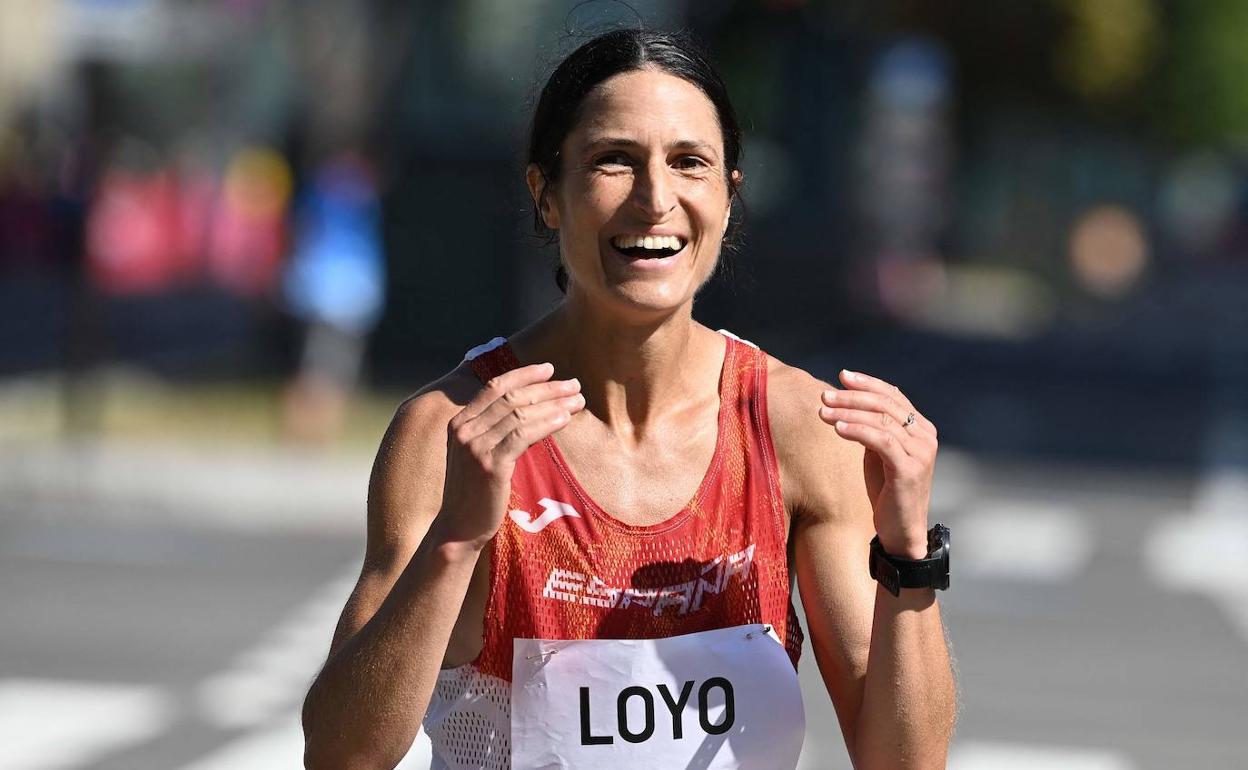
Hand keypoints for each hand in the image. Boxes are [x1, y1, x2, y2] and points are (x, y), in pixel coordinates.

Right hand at [436, 363, 584, 550]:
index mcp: (459, 422)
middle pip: (511, 397)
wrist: (458, 528)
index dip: (523, 374)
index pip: (494, 387)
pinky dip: (546, 423)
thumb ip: (494, 430)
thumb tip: (531, 408)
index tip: (550, 369)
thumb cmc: (474, 492)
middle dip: (547, 388)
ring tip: (577, 401)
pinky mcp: (490, 466)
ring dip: (553, 403)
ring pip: (520, 413)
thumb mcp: (477, 454)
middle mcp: (464, 430)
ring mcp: (475, 447)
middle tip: (574, 384)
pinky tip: (564, 419)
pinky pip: (523, 435)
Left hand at [818, 369, 936, 558]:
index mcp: (921, 428)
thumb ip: (874, 428)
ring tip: (823, 411)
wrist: (901, 531)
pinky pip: (881, 441)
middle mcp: (926, 436)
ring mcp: (921, 452)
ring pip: (881, 420)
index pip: (893, 395)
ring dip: (848, 413)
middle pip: (885, 404)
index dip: (867, 383)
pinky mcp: (910, 469)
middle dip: (852, 397)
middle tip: (825, 395)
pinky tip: (838, 428)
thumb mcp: (880, 453)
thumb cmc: (887, 491)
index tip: (842, 376)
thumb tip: (848, 402)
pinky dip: (857, 431)